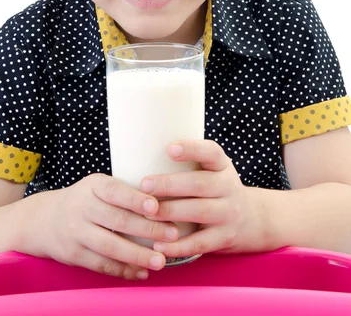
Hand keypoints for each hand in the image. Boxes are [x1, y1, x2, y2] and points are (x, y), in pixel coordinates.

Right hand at [21, 174, 178, 279]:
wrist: (44, 220)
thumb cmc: (84, 200)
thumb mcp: (97, 187)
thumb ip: (123, 193)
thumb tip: (164, 203)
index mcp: (93, 185)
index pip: (115, 191)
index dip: (136, 199)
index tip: (156, 207)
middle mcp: (82, 207)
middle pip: (117, 220)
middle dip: (148, 229)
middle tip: (172, 235)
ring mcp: (76, 232)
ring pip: (110, 246)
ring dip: (138, 255)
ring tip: (160, 260)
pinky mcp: (73, 254)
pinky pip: (101, 264)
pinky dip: (123, 270)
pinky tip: (141, 272)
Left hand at [139, 140, 265, 258]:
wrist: (253, 219)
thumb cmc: (217, 188)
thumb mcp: (212, 170)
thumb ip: (189, 162)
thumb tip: (143, 150)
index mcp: (222, 166)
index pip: (211, 152)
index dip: (191, 149)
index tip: (169, 149)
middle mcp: (229, 187)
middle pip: (200, 183)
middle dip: (170, 184)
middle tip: (144, 185)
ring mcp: (229, 214)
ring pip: (199, 212)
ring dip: (170, 212)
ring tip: (146, 213)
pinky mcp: (224, 238)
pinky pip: (200, 243)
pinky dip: (178, 246)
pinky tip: (158, 246)